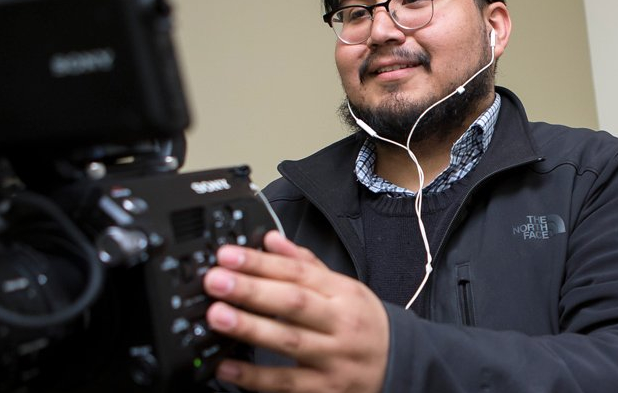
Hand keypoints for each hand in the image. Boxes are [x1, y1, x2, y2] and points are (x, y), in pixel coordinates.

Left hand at [203, 231, 388, 392]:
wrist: (401, 365)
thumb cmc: (366, 324)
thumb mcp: (346, 288)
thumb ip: (307, 265)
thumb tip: (272, 240)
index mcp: (343, 293)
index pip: (298, 273)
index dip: (261, 263)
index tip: (228, 255)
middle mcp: (340, 323)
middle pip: (293, 303)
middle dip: (252, 290)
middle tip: (216, 280)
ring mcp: (333, 358)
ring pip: (289, 341)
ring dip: (250, 328)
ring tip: (217, 316)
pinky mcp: (325, 388)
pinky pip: (287, 383)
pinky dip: (254, 377)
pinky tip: (227, 367)